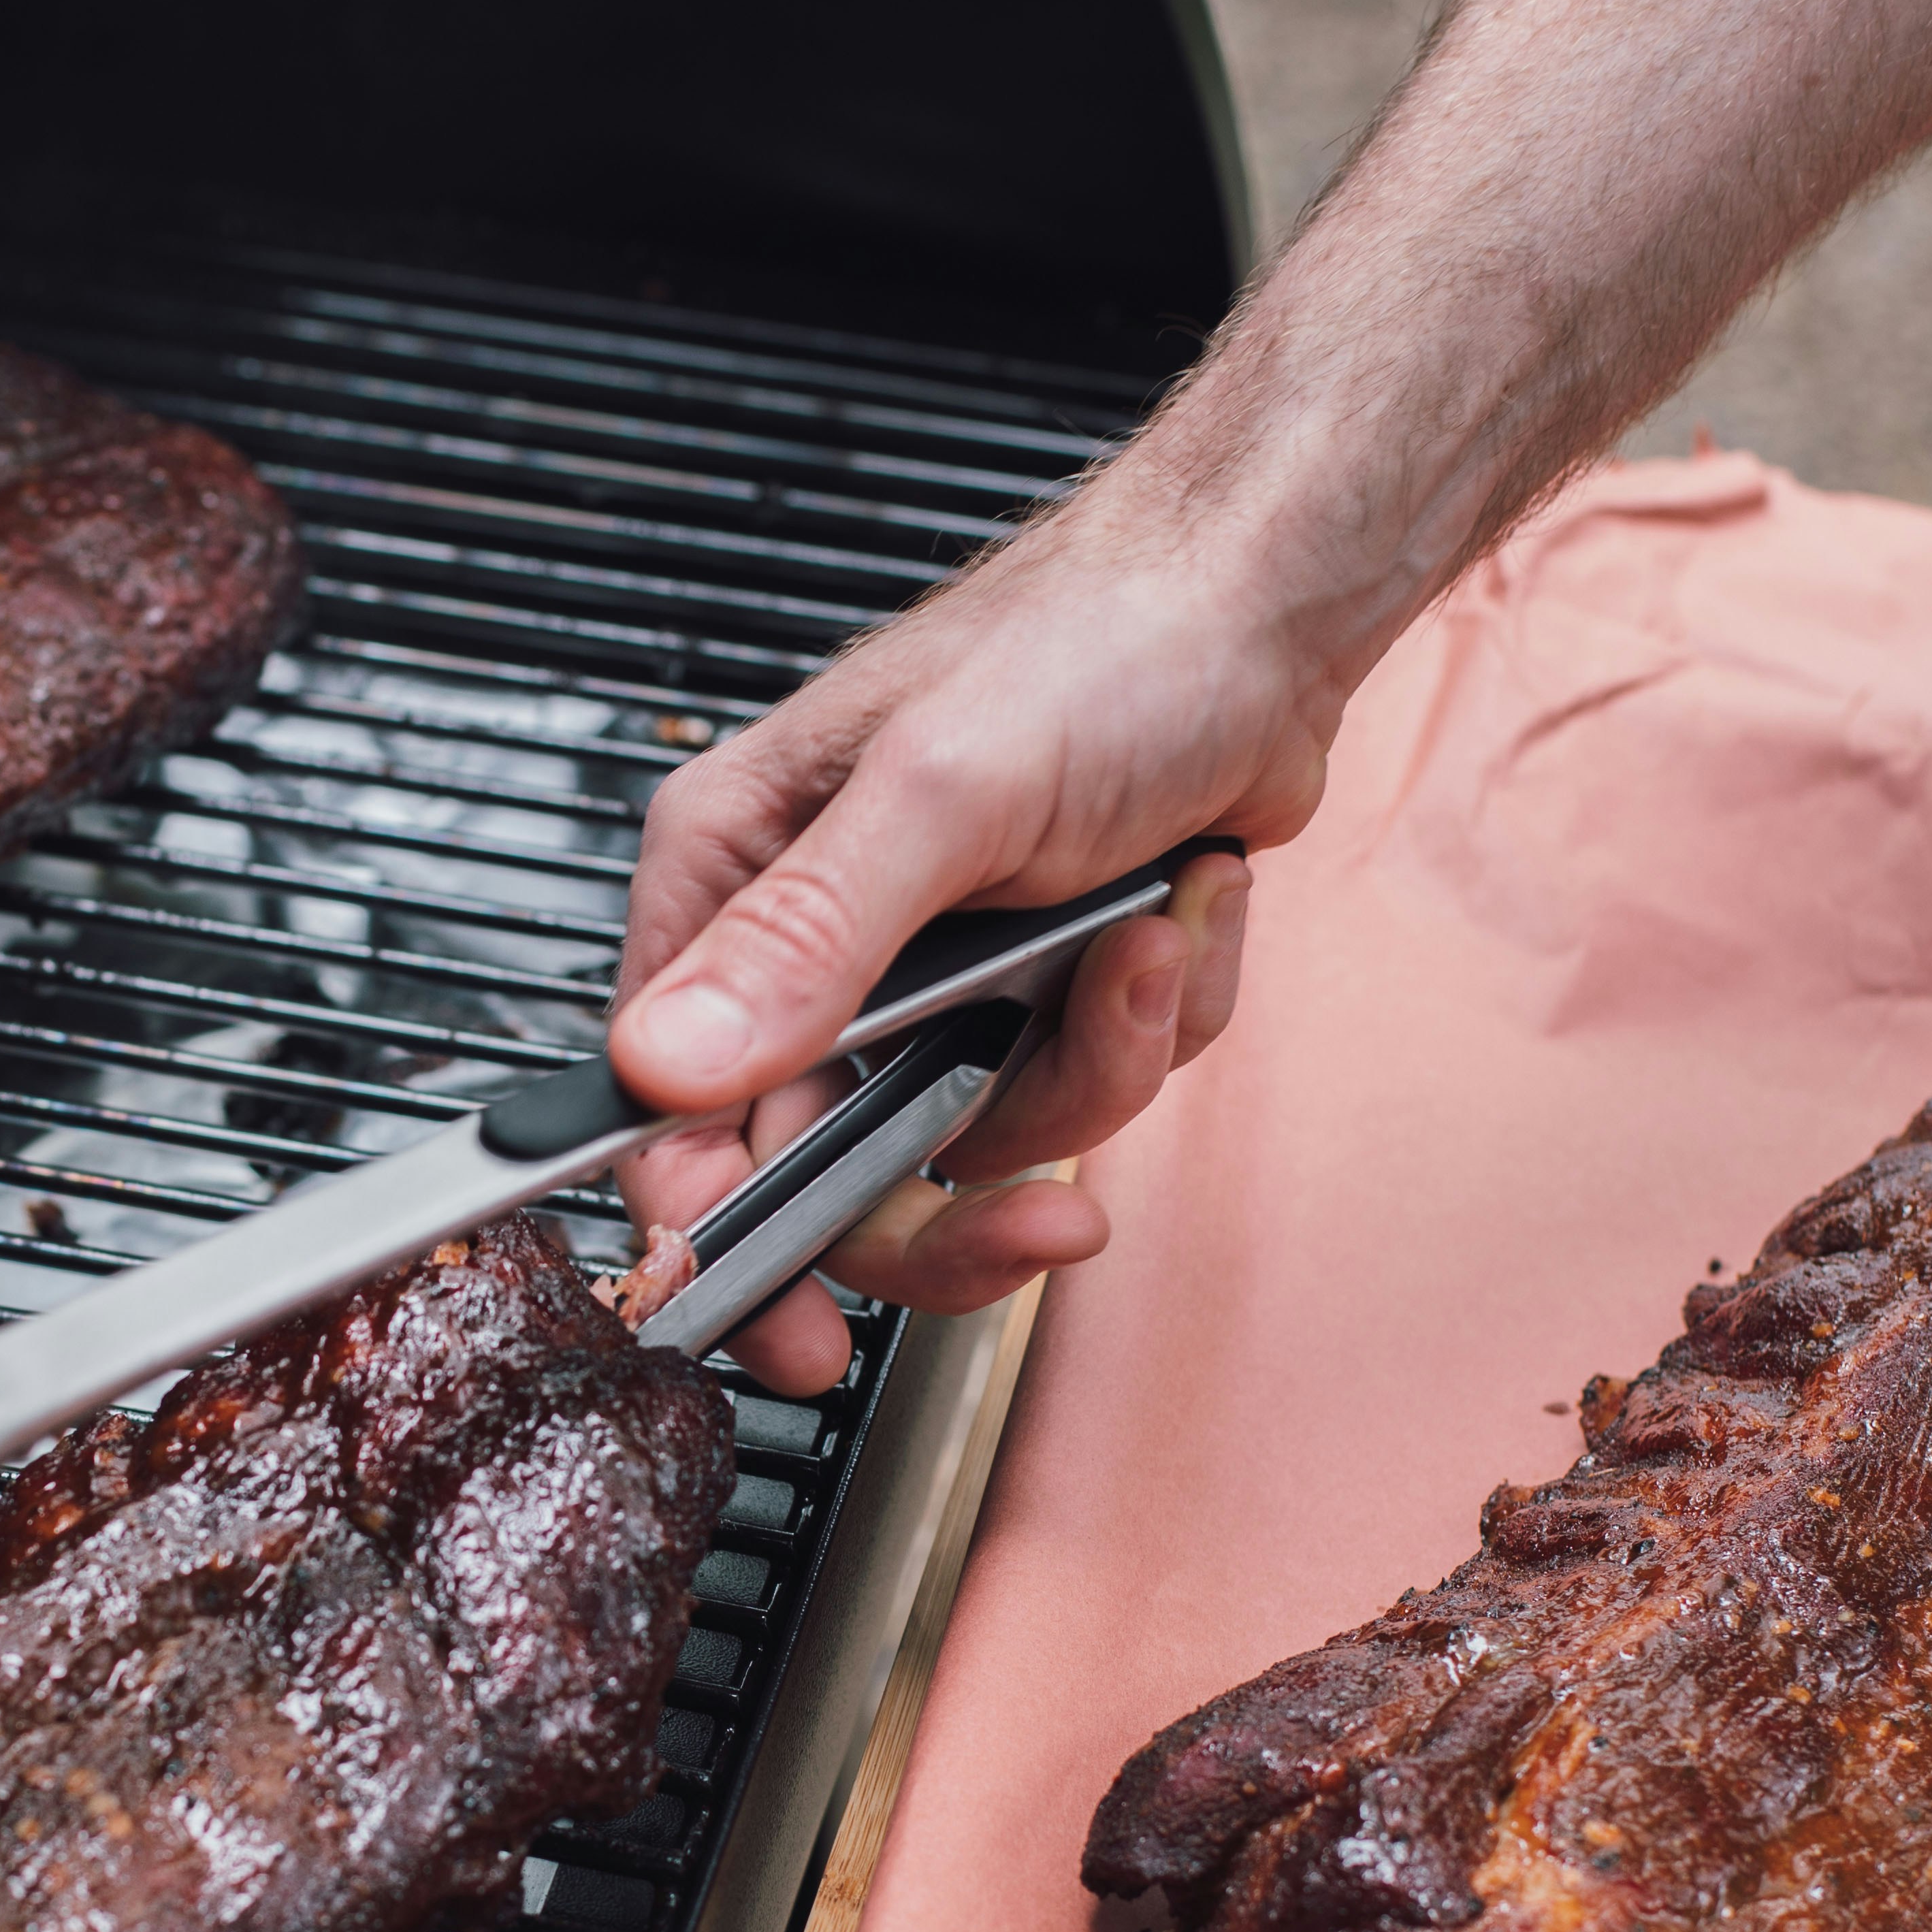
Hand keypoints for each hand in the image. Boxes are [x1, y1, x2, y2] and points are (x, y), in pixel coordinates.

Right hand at [606, 490, 1328, 1392]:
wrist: (1266, 606)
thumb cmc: (1096, 642)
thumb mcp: (938, 794)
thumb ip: (805, 943)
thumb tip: (665, 1066)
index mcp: (735, 879)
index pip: (673, 1105)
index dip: (723, 1232)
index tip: (788, 1325)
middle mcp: (815, 941)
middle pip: (832, 1168)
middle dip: (965, 1193)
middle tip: (1048, 1224)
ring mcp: (932, 975)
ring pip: (983, 1135)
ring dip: (1094, 1061)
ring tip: (1145, 942)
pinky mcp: (1035, 986)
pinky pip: (1081, 1085)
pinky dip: (1153, 1017)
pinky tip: (1176, 910)